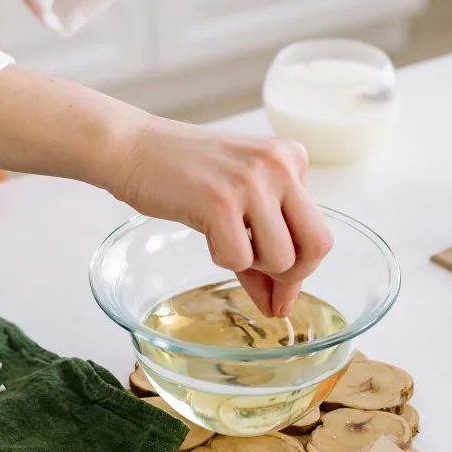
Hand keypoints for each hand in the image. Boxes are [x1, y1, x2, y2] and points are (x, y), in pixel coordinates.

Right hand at [112, 119, 331, 316]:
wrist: (133, 147)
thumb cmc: (184, 175)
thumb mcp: (239, 201)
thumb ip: (266, 244)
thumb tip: (281, 305)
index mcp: (292, 158)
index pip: (319, 231)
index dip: (301, 269)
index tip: (279, 291)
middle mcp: (280, 165)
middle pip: (316, 246)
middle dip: (291, 277)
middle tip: (264, 286)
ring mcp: (251, 181)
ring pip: (281, 259)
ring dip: (251, 266)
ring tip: (224, 241)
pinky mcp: (220, 200)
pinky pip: (238, 260)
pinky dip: (222, 260)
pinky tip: (206, 234)